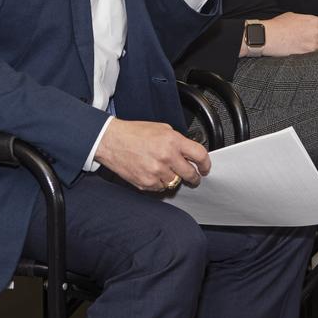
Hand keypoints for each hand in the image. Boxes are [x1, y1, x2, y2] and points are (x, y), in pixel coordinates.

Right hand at [93, 118, 210, 190]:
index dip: (205, 164)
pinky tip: (152, 172)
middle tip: (193, 177)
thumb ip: (178, 141)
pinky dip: (159, 183)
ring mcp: (156, 172)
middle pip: (190, 174)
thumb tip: (189, 152)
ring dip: (173, 178)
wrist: (111, 141)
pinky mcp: (146, 183)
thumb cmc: (134, 133)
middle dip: (194, 177)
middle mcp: (166, 157)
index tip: (205, 168)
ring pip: (175, 182)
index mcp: (173, 141)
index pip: (199, 155)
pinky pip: (161, 188)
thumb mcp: (162, 129)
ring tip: (164, 169)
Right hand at [244, 12, 317, 56]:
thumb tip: (308, 25)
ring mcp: (312, 43)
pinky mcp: (307, 53)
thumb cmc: (277, 25)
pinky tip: (307, 55)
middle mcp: (315, 31)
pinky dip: (314, 56)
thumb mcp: (293, 16)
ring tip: (310, 50)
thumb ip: (305, 20)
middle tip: (314, 43)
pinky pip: (317, 56)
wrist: (268, 35)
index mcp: (313, 20)